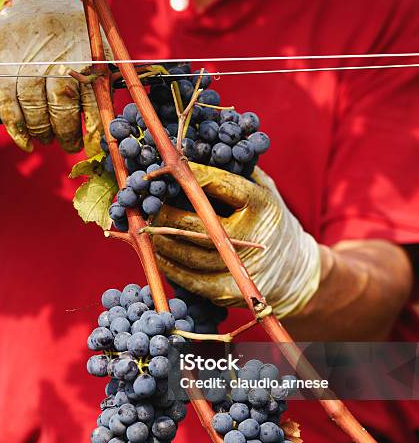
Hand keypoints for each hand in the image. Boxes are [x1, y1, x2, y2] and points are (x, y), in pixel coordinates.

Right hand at [0, 0, 108, 152]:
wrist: (20, 0)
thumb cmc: (66, 29)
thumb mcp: (93, 40)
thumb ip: (106, 74)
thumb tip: (120, 115)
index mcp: (84, 55)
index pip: (93, 101)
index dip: (94, 131)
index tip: (95, 147)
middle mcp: (56, 60)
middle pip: (62, 109)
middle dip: (68, 135)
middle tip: (71, 145)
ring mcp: (27, 65)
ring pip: (35, 112)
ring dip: (43, 133)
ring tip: (48, 138)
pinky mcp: (1, 70)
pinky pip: (9, 108)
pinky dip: (17, 131)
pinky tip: (27, 142)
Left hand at [153, 163, 320, 317]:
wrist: (295, 270)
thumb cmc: (267, 220)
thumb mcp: (263, 189)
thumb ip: (236, 170)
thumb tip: (192, 151)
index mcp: (261, 204)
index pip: (218, 184)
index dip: (188, 176)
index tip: (168, 169)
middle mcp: (251, 236)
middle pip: (196, 223)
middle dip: (164, 212)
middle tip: (148, 204)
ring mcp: (239, 267)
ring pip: (187, 253)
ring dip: (160, 240)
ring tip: (147, 227)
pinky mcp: (227, 291)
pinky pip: (188, 279)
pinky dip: (168, 265)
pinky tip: (158, 252)